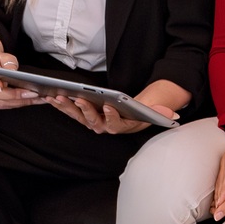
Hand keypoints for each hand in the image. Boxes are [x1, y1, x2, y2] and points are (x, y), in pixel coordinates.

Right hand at [0, 30, 38, 109]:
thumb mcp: (5, 57)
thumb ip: (9, 62)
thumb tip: (12, 71)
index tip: (3, 86)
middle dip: (15, 96)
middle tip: (33, 94)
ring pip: (1, 103)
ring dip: (19, 102)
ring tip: (36, 99)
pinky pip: (2, 106)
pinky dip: (16, 104)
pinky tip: (29, 101)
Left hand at [46, 92, 175, 135]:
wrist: (133, 113)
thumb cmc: (141, 111)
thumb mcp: (154, 111)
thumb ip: (161, 112)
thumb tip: (172, 114)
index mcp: (121, 127)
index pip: (116, 125)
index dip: (112, 117)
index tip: (109, 107)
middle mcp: (105, 127)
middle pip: (92, 121)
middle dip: (84, 110)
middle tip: (77, 99)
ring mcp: (93, 122)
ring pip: (78, 117)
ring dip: (67, 108)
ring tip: (58, 96)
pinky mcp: (84, 115)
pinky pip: (71, 111)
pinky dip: (62, 104)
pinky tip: (51, 95)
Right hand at [212, 123, 224, 219]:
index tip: (223, 200)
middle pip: (223, 179)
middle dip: (220, 197)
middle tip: (218, 213)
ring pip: (219, 180)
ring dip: (218, 196)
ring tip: (216, 212)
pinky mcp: (224, 164)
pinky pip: (220, 179)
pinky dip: (219, 191)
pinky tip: (218, 202)